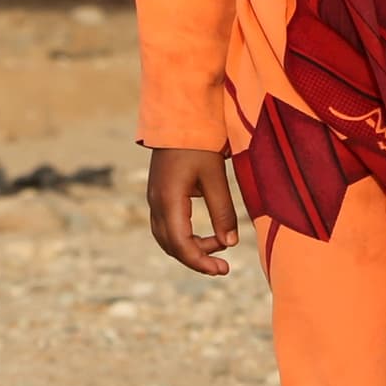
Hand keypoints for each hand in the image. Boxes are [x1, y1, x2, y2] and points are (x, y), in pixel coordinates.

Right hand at [147, 146, 239, 275]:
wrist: (178, 116)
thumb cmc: (199, 143)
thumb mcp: (215, 176)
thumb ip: (223, 211)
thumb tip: (230, 243)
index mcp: (169, 200)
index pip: (181, 244)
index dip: (200, 262)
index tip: (223, 270)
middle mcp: (156, 203)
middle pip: (171, 245)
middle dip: (197, 258)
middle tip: (223, 266)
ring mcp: (155, 198)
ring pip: (167, 238)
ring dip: (191, 248)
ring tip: (219, 245)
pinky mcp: (159, 194)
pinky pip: (167, 226)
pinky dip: (185, 236)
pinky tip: (205, 234)